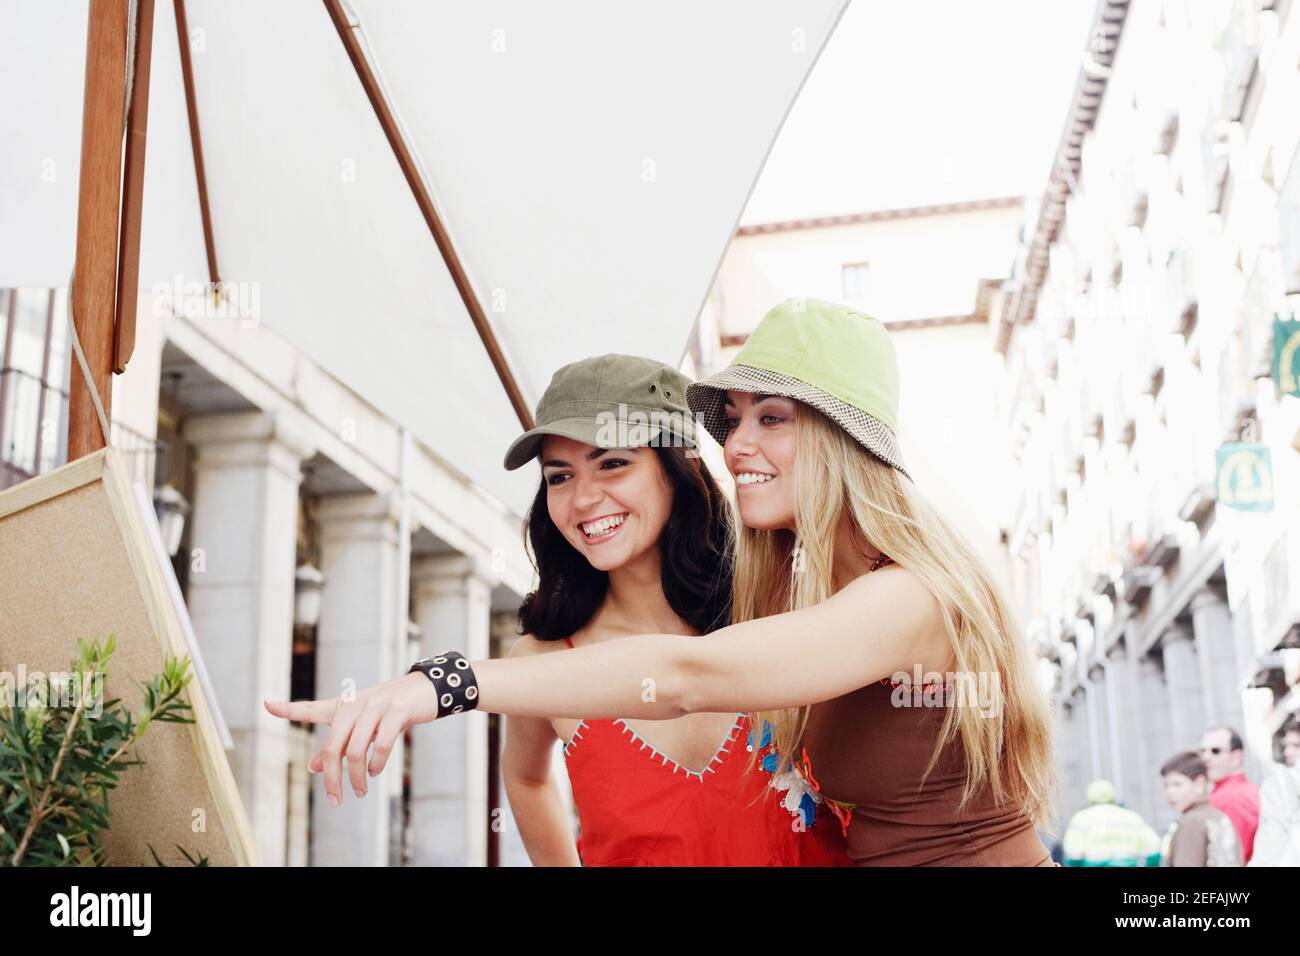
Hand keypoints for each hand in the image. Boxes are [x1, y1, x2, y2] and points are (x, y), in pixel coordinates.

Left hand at [263, 672, 439, 806]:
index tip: (266, 704)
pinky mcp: (397, 712)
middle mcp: (355, 704)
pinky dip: (376, 765)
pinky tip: (375, 771)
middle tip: (335, 800)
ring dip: (357, 778)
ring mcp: (376, 707)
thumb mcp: (362, 724)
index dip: (288, 708)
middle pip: (333, 747)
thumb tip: (313, 768)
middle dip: (333, 779)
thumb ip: (339, 743)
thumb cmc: (390, 709)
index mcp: (343, 705)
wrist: (425, 689)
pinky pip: (380, 746)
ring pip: (356, 751)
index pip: (311, 708)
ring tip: (360, 791)